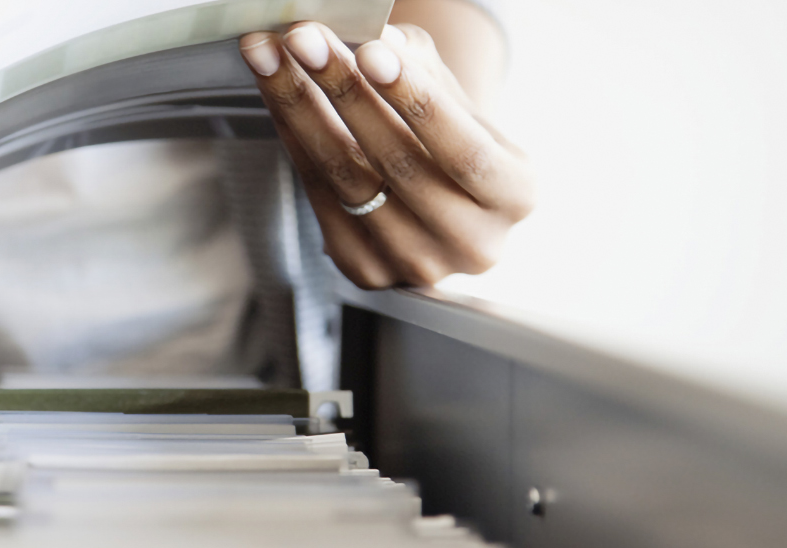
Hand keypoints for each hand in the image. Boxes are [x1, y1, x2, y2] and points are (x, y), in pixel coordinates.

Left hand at [241, 23, 532, 288]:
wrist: (436, 195)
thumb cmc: (451, 136)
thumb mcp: (455, 97)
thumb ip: (419, 68)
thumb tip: (370, 39)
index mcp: (516, 195)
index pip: (465, 151)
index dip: (415, 100)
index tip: (371, 51)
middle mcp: (473, 243)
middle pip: (397, 164)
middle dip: (343, 91)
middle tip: (303, 41)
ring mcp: (417, 264)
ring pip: (348, 180)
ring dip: (300, 110)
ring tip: (271, 57)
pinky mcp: (367, 269)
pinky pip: (319, 197)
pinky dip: (293, 139)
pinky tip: (276, 98)